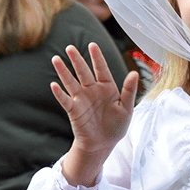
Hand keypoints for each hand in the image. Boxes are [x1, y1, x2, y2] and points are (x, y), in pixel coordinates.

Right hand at [51, 43, 138, 185]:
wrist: (103, 144)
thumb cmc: (116, 126)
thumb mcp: (126, 108)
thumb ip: (129, 90)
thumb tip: (134, 73)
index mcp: (107, 87)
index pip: (101, 69)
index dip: (97, 57)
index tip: (92, 45)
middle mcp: (93, 90)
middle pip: (84, 72)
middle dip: (77, 60)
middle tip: (70, 47)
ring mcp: (82, 99)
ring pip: (71, 82)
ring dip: (64, 72)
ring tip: (56, 59)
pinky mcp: (74, 110)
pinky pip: (66, 100)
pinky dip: (60, 93)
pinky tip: (54, 85)